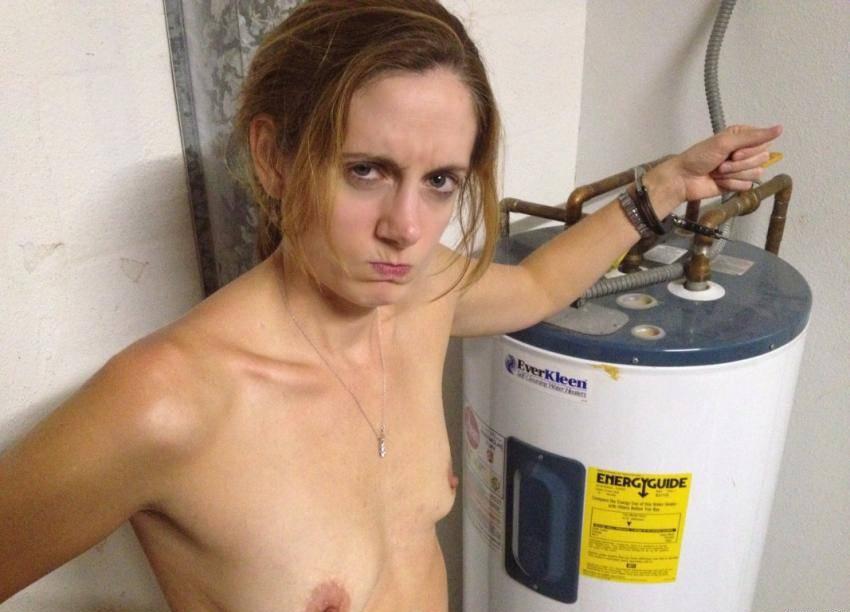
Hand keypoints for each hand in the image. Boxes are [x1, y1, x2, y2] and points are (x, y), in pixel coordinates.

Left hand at [647, 124, 782, 215]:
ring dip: (734, 174)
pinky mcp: (737, 184)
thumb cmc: (699, 157)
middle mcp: (745, 151)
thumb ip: (753, 136)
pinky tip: (718, 182)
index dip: (751, 150)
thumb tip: (780, 128)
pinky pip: (746, 186)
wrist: (684, 179)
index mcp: (743, 137)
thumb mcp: (725, 142)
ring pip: (756, 173)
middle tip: (721, 163)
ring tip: (718, 172)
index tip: (734, 152)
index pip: (764, 143)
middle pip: (762, 159)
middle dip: (740, 164)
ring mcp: (741, 168)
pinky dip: (731, 184)